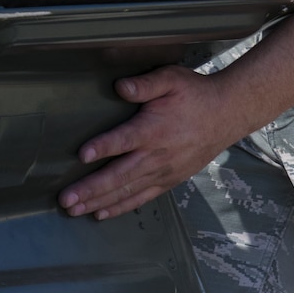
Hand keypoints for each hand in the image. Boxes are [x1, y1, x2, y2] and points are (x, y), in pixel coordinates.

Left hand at [59, 65, 253, 220]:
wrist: (227, 114)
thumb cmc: (195, 94)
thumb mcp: (170, 79)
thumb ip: (144, 84)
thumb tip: (120, 87)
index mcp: (154, 130)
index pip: (124, 141)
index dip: (103, 147)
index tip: (81, 155)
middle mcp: (157, 156)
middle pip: (119, 176)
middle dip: (91, 189)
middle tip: (66, 200)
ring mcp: (164, 171)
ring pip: (127, 191)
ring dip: (99, 202)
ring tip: (75, 210)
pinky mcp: (170, 180)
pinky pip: (142, 197)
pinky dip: (121, 207)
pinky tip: (102, 213)